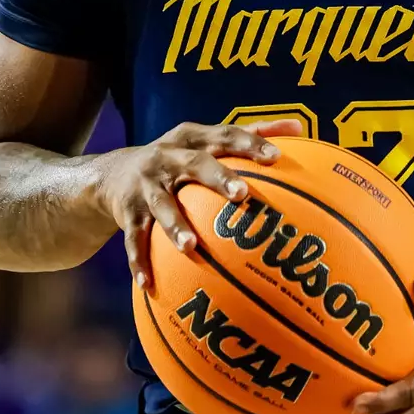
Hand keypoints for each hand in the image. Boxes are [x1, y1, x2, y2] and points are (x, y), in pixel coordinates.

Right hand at [101, 119, 300, 290]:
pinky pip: (134, 239)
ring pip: (161, 204)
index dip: (250, 143)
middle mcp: (167, 157)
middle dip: (217, 178)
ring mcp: (145, 185)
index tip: (276, 156)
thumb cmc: (178, 159)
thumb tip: (300, 129)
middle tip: (242, 194)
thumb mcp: (206, 142)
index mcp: (192, 139)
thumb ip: (251, 134)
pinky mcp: (128, 212)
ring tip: (191, 247)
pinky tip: (149, 284)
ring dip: (175, 225)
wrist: (113, 174)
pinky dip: (139, 261)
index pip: (225, 135)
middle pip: (194, 165)